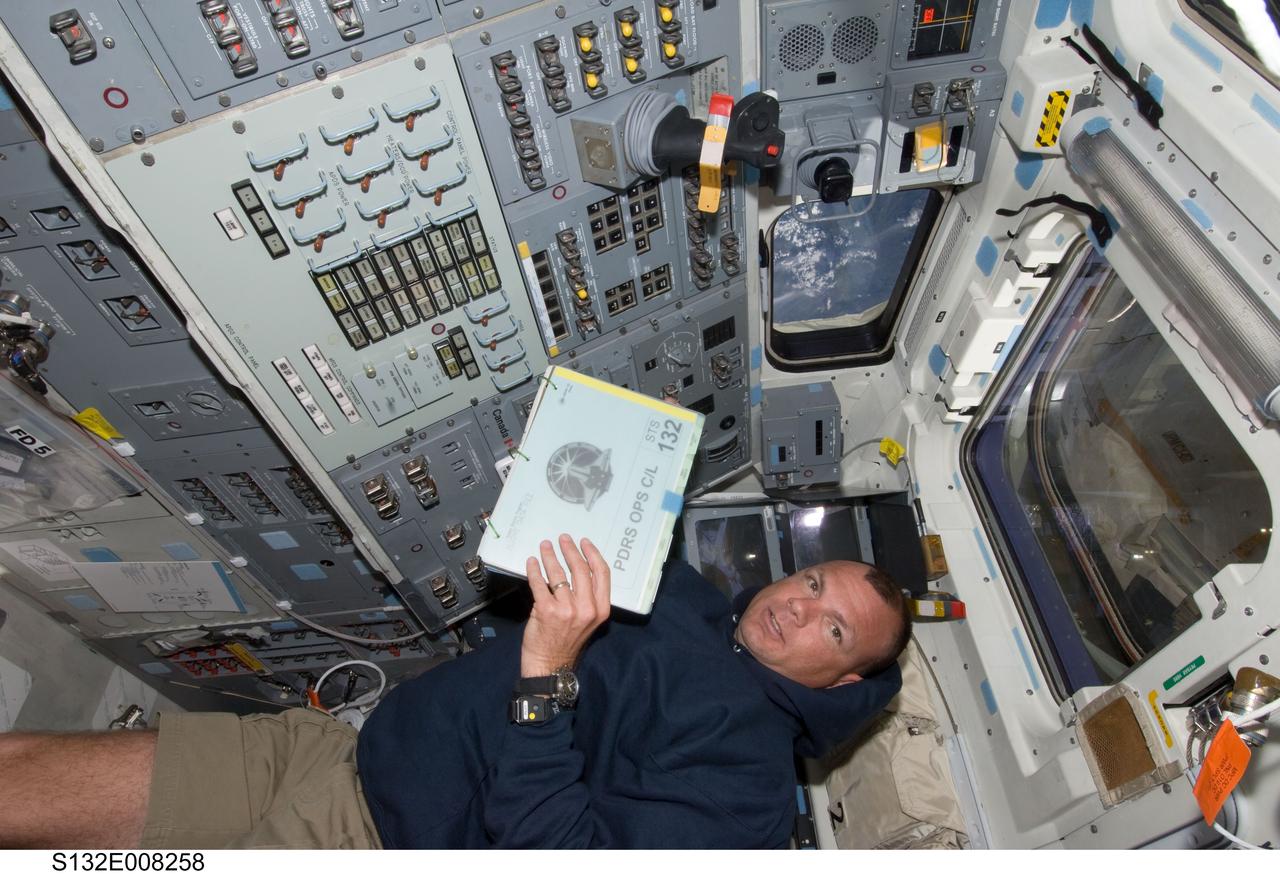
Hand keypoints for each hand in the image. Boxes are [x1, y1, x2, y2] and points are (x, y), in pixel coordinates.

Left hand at [521, 534, 610, 677]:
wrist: (550, 665)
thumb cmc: (568, 642)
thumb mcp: (588, 621)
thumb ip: (587, 598)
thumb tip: (578, 569)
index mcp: (601, 609)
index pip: (602, 574)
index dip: (592, 554)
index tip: (584, 543)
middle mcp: (586, 608)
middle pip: (581, 569)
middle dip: (570, 550)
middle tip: (563, 539)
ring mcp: (566, 609)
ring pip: (559, 574)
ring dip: (550, 556)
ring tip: (545, 546)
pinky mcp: (546, 611)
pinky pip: (539, 583)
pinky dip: (534, 570)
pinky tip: (532, 562)